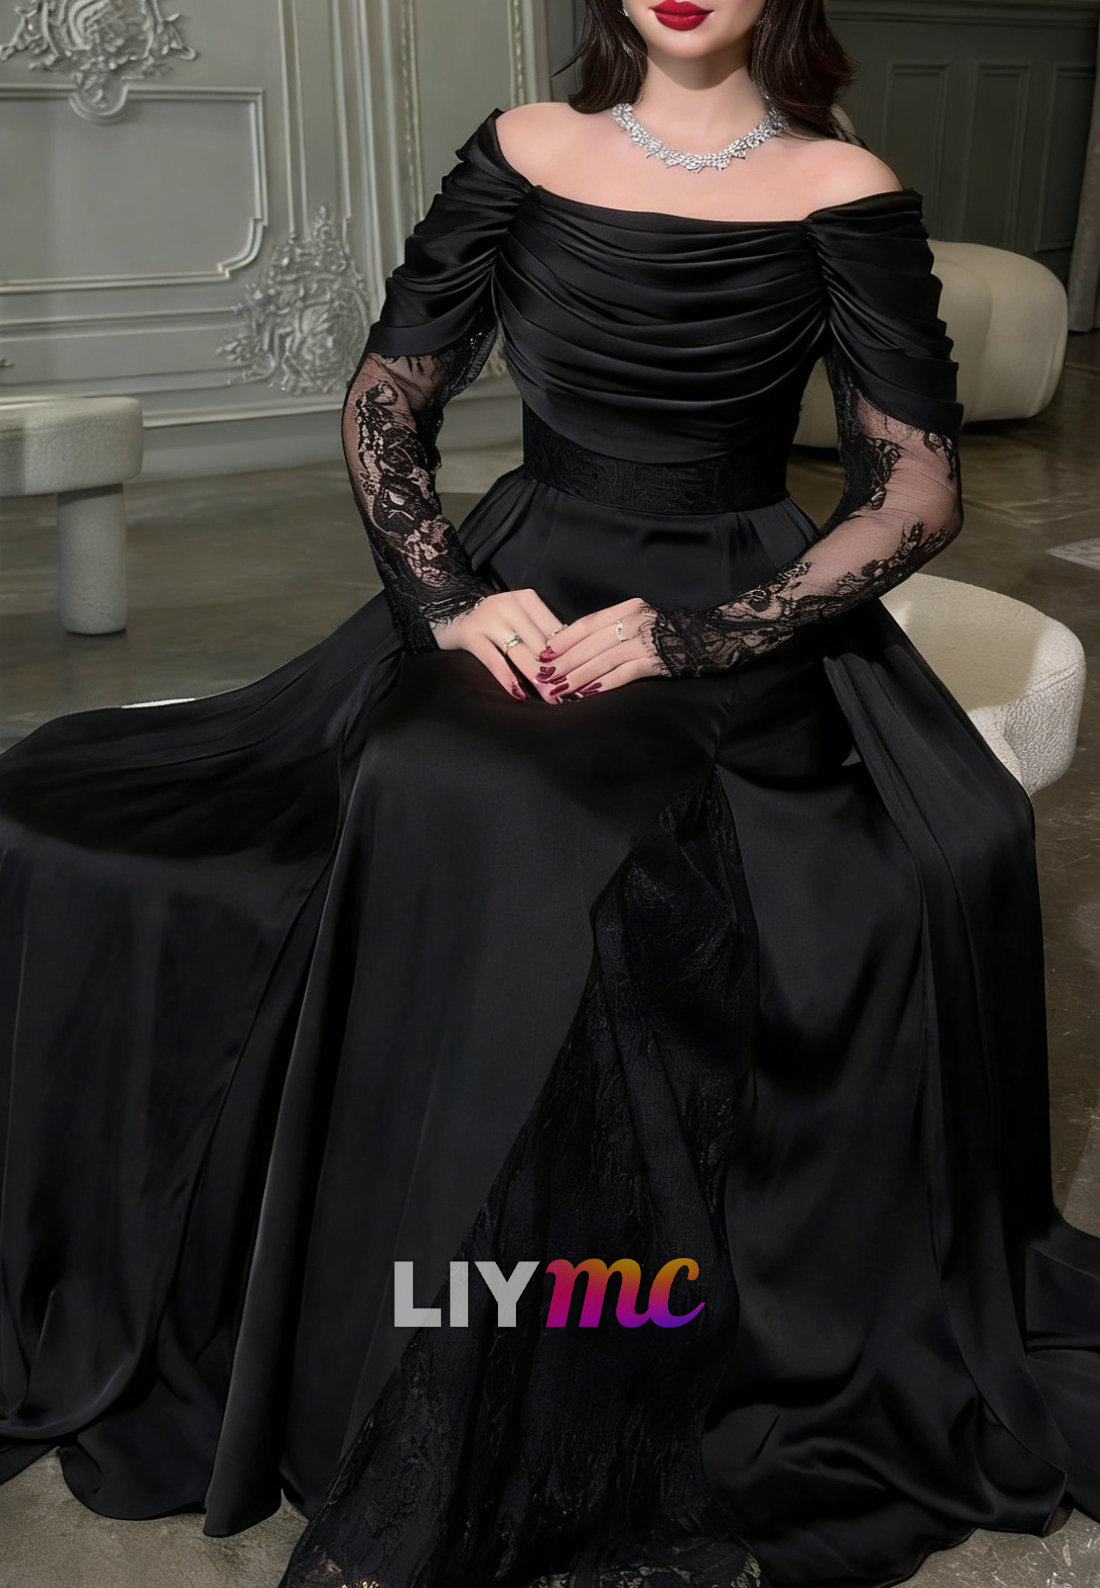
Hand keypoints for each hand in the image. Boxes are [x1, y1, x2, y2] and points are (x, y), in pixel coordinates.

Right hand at [432, 588, 569, 704]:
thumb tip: (570, 658)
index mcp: (526, 599)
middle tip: (569, 694)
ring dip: (536, 678)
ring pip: (520, 653)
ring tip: (549, 697)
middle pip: (540, 644)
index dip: (569, 655)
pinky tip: (518, 694)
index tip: (579, 676)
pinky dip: (507, 678)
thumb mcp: (519, 616)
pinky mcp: (471, 635)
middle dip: (555, 671)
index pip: (555, 630)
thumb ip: (541, 632)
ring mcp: (489, 619)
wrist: (447, 608)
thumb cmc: (493, 619)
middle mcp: (509, 605)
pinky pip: (494, 660)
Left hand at [537, 597, 669, 697]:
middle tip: (544, 677)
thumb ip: (613, 628)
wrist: (710, 637)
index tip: (544, 653)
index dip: (563, 640)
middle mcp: (634, 621)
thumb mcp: (639, 620)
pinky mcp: (656, 660)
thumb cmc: (669, 632)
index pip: (587, 624)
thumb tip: (579, 648)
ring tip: (560, 689)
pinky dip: (605, 683)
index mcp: (626, 609)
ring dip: (578, 676)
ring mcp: (646, 641)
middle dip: (564, 662)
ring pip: (603, 660)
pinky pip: (624, 673)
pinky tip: (590, 693)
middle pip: (590, 644)